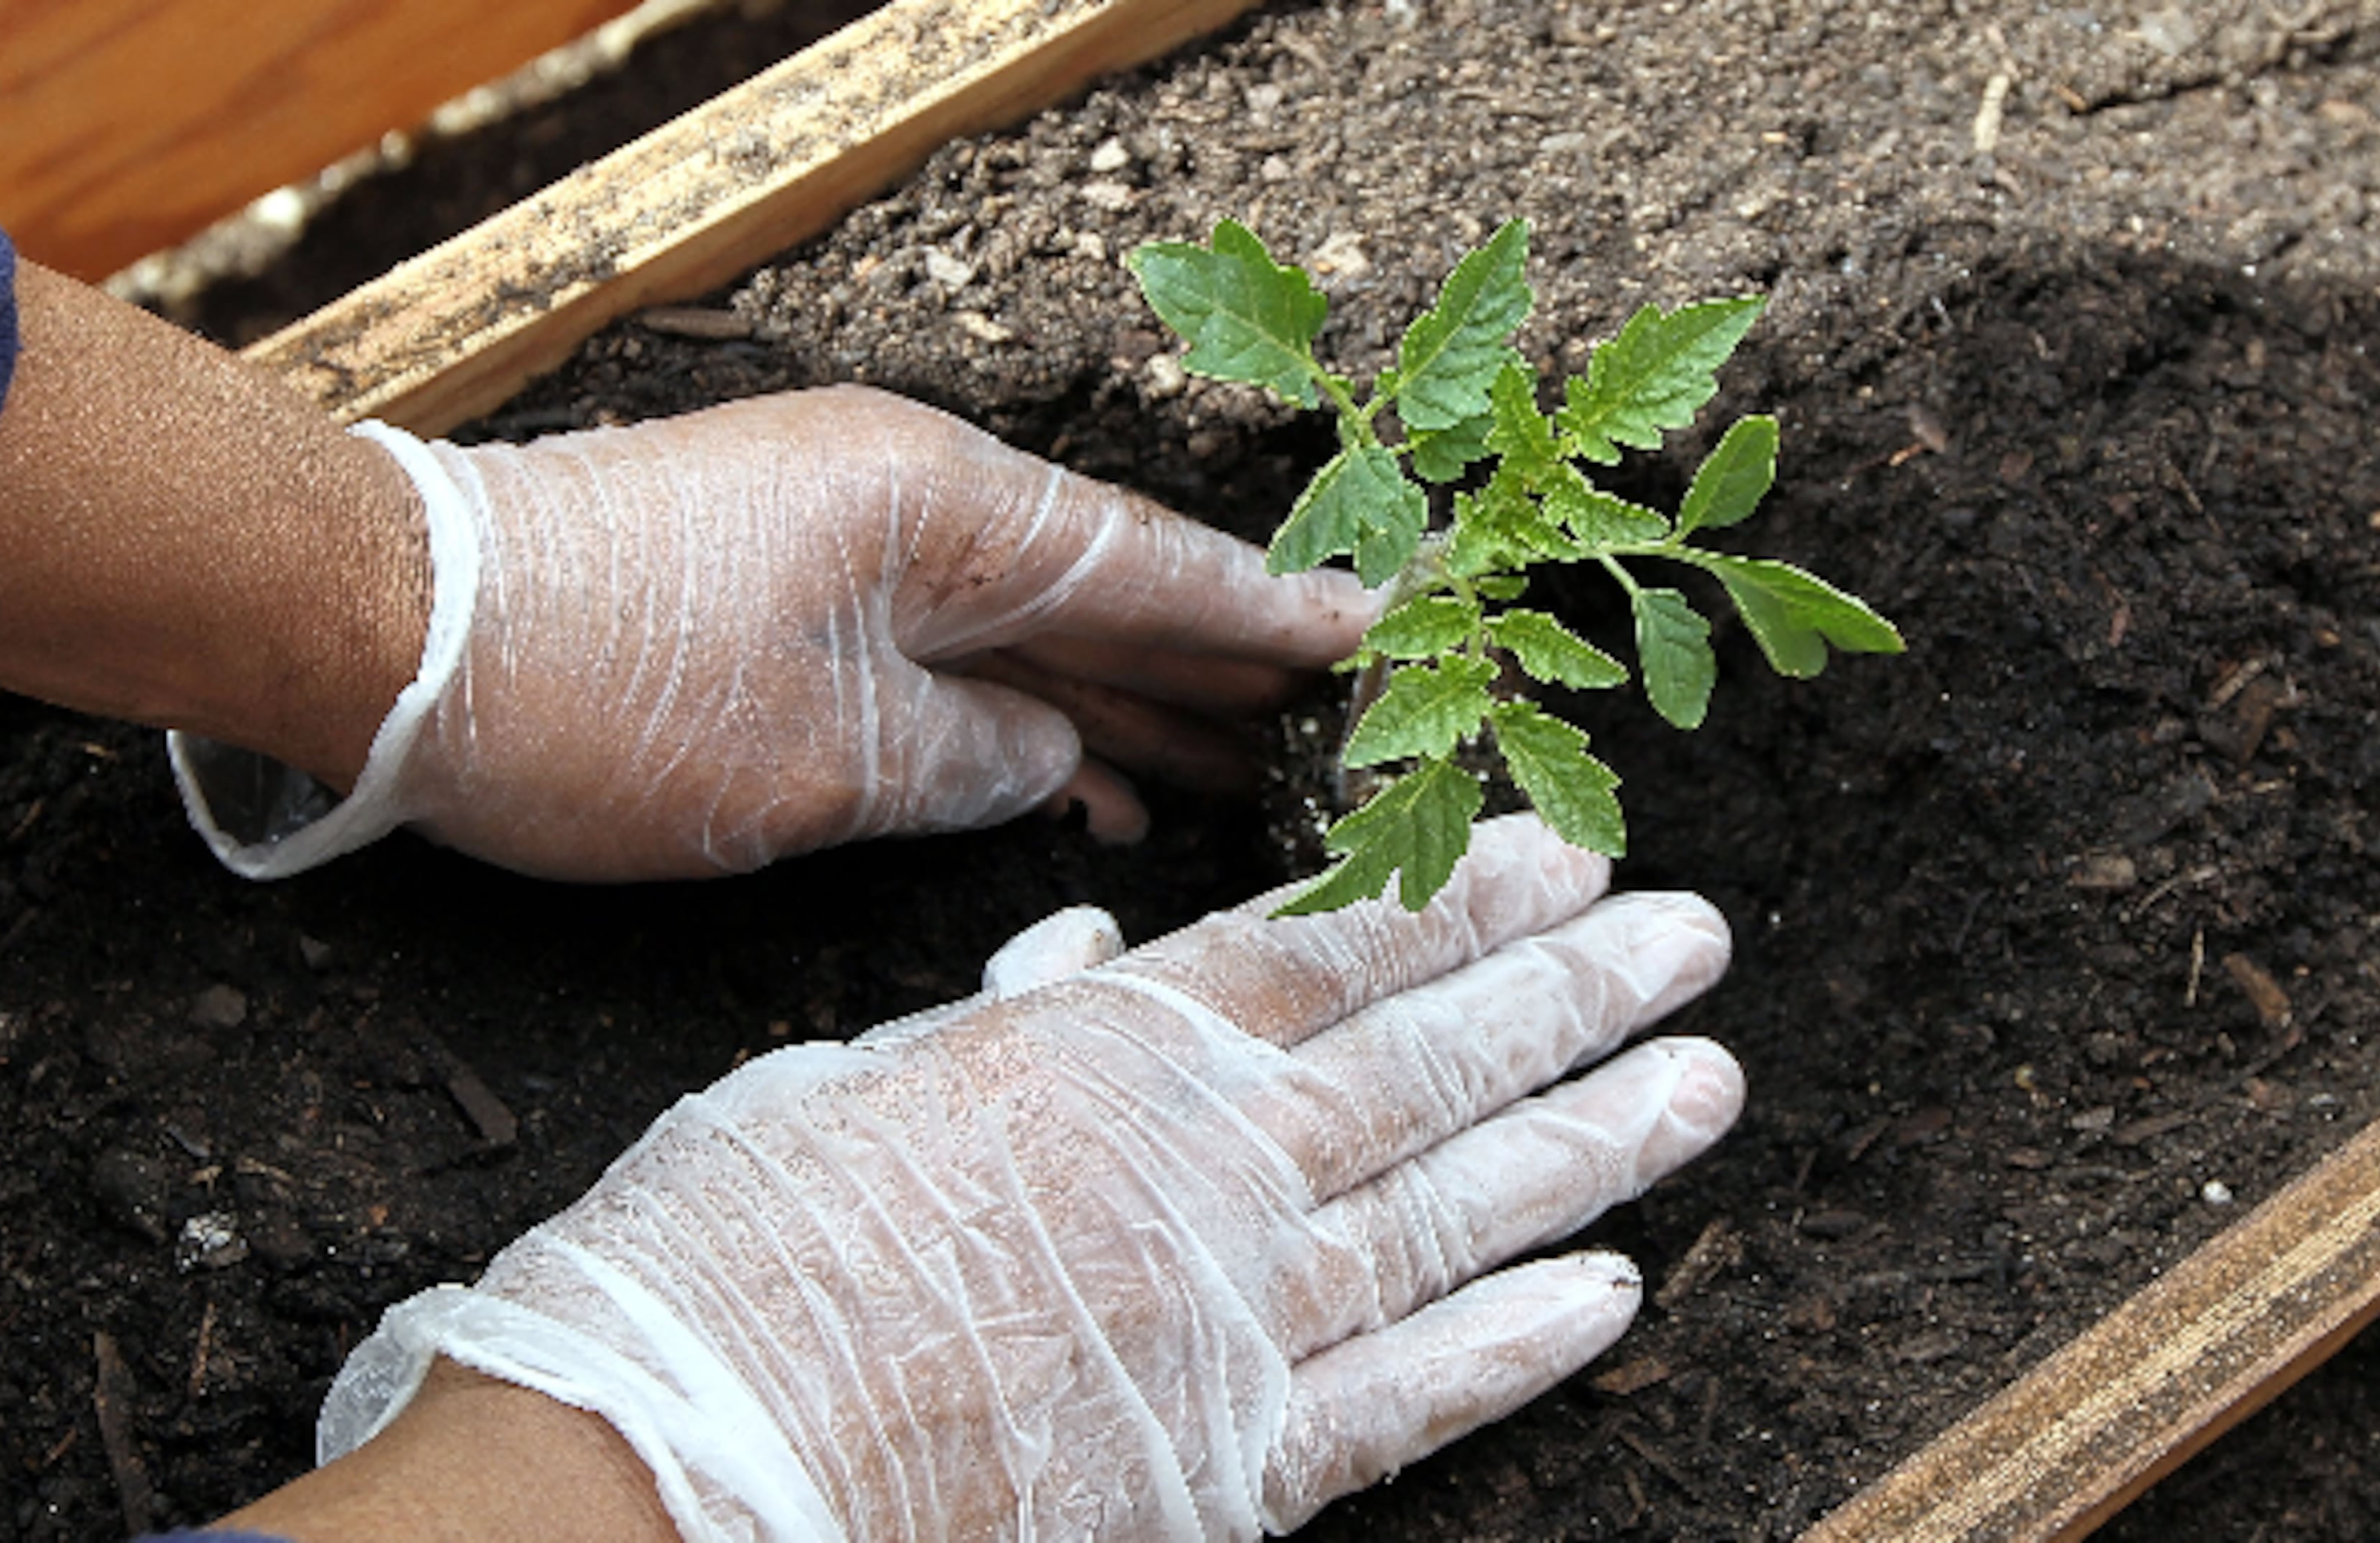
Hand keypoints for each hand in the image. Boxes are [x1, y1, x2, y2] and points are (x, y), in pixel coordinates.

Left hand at [183, 385, 1373, 878]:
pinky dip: (1022, 723)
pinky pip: (951, 663)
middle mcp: (912, 511)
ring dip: (1128, 703)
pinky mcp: (793, 605)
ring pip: (1033, 635)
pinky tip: (1089, 786)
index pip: (1153, 566)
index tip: (1380, 629)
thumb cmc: (600, 692)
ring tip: (1242, 770)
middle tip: (1340, 721)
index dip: (1270, 613)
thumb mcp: (824, 760)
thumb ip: (974, 763)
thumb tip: (1053, 765)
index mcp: (943, 511)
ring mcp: (851, 552)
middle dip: (1220, 664)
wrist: (391, 639)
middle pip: (1109, 593)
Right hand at [315, 816, 1742, 1536]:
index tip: (1563, 847)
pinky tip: (1611, 1294)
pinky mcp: (1230, 1469)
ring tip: (1706, 1081)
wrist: (673, 1470)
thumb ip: (992, 1017)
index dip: (1461, 895)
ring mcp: (1235, 1325)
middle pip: (1431, 1062)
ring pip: (1456, 1212)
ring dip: (1595, 1143)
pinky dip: (1516, 1345)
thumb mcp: (846, 1084)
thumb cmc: (727, 1259)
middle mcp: (1206, 1173)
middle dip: (1576, 991)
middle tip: (1696, 934)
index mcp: (1108, 1056)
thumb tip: (1074, 946)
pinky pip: (1409, 1398)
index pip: (1329, 947)